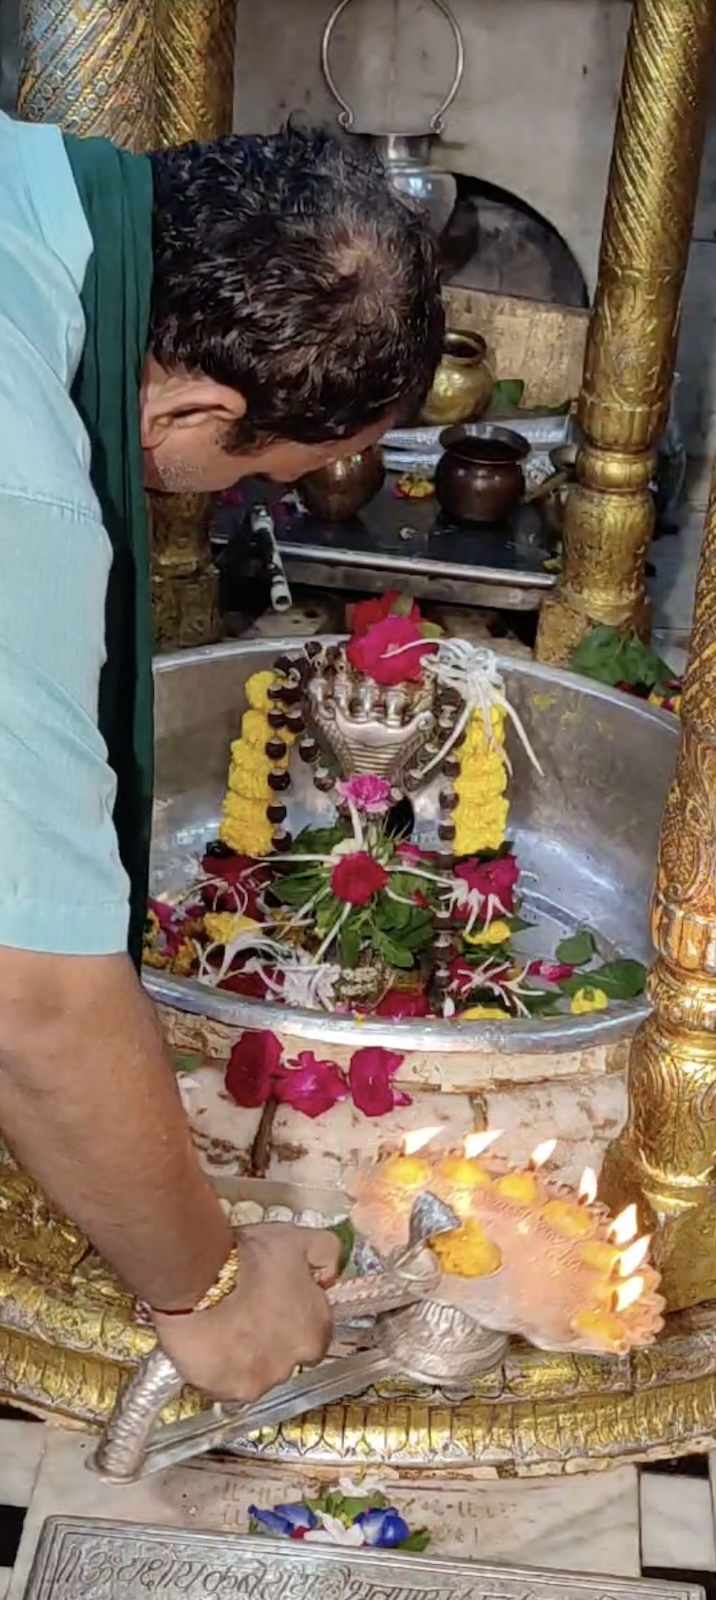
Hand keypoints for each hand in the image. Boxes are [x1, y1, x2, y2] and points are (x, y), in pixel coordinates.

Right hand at [152, 1223, 340, 1401]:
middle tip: (246, 1313)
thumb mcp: (297, 1239)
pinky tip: (206, 1344)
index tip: (275, 1302)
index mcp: (315, 1332)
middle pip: (285, 1357)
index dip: (294, 1317)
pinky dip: (217, 1368)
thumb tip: (328, 1274)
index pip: (314, 1334)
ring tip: (222, 1327)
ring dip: (244, 1355)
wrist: (197, 1278)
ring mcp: (259, 1382)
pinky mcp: (226, 1391)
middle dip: (270, 1340)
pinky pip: (224, 1383)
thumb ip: (325, 1254)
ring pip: (255, 1372)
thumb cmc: (248, 1258)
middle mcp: (293, 1364)